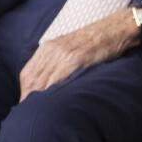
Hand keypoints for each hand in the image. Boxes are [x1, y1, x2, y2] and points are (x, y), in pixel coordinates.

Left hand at [18, 9, 137, 101]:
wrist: (115, 28)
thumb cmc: (95, 41)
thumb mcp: (69, 47)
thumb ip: (56, 60)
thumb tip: (46, 82)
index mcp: (48, 47)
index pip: (27, 75)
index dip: (25, 92)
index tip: (28, 104)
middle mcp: (52, 49)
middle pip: (32, 80)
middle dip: (30, 98)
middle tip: (32, 113)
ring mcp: (64, 54)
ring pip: (42, 82)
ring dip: (39, 99)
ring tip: (41, 112)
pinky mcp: (76, 58)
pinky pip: (58, 79)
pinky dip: (53, 93)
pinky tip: (53, 102)